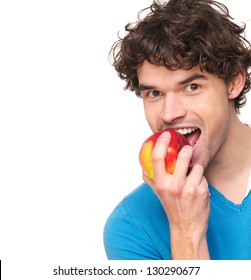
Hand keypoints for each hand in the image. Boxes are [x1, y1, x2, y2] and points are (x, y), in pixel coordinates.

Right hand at [142, 131, 209, 258]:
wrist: (186, 227)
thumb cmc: (171, 207)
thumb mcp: (157, 193)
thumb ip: (150, 178)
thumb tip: (143, 164)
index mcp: (161, 184)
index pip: (158, 158)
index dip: (161, 143)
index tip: (166, 134)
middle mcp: (174, 186)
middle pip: (183, 156)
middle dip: (187, 150)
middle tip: (187, 150)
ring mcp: (190, 189)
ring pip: (197, 166)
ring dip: (195, 169)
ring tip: (192, 177)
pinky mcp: (202, 192)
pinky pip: (203, 176)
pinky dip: (201, 180)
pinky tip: (197, 189)